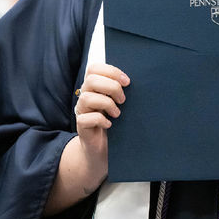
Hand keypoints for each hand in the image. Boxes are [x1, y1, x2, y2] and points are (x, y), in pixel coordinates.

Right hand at [73, 63, 129, 185]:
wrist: (105, 150)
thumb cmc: (116, 124)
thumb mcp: (120, 104)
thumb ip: (122, 91)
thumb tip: (136, 81)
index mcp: (94, 86)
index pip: (94, 68)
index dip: (111, 71)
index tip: (127, 81)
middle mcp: (85, 96)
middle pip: (91, 80)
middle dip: (112, 87)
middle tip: (123, 100)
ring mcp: (82, 111)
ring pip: (87, 97)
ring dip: (107, 104)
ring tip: (117, 114)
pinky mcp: (81, 126)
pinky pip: (86, 118)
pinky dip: (101, 120)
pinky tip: (110, 125)